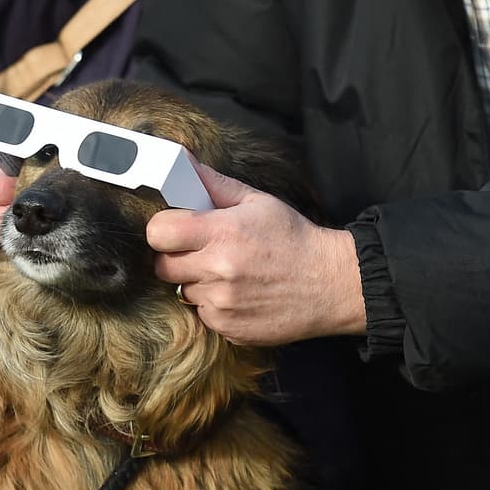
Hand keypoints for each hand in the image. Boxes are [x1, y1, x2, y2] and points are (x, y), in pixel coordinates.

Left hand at [146, 161, 366, 344]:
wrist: (331, 283)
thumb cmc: (293, 238)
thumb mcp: (257, 202)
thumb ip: (212, 184)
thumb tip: (181, 160)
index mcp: (222, 232)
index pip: (159, 232)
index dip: (164, 230)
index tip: (176, 230)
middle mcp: (218, 270)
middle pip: (163, 267)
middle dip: (177, 258)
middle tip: (204, 253)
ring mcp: (223, 303)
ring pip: (184, 292)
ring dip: (199, 283)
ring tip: (230, 274)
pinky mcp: (229, 328)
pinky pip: (203, 315)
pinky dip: (215, 306)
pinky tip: (240, 294)